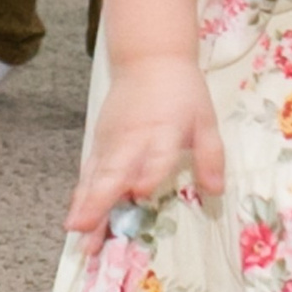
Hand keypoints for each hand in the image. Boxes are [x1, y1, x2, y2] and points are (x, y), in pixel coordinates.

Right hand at [66, 47, 225, 240]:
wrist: (148, 60)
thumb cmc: (180, 91)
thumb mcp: (205, 119)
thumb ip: (210, 155)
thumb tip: (216, 191)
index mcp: (164, 130)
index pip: (156, 154)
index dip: (149, 172)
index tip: (140, 192)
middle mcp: (133, 139)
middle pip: (114, 170)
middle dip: (99, 200)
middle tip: (85, 228)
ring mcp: (111, 142)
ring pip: (96, 176)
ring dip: (85, 205)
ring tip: (76, 232)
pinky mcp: (99, 143)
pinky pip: (89, 172)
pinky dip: (81, 195)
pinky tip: (75, 218)